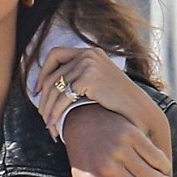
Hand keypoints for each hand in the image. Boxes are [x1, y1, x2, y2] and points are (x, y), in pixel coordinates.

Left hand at [35, 47, 169, 157]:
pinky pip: (62, 97)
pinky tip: (54, 124)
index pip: (55, 54)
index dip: (42, 72)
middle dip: (43, 98)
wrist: (139, 111)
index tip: (37, 91)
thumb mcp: (98, 82)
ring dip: (48, 109)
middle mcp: (88, 54)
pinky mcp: (89, 78)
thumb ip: (79, 77)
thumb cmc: (118, 102)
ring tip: (48, 125)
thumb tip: (48, 87)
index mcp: (90, 52)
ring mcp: (88, 64)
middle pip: (53, 75)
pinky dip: (55, 112)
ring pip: (55, 88)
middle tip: (42, 116)